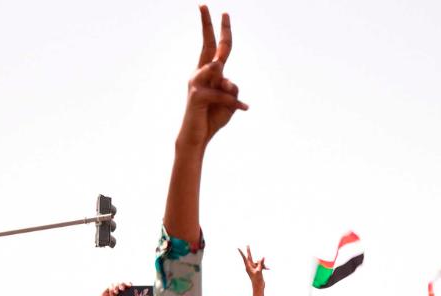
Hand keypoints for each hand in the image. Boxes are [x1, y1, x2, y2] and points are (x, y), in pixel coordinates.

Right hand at [177, 6, 247, 149]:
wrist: (196, 138)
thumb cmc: (213, 118)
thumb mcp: (230, 102)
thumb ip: (231, 88)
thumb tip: (225, 77)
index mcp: (208, 73)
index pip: (216, 48)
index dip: (221, 30)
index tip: (224, 12)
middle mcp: (200, 73)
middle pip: (207, 46)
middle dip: (207, 25)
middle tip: (204, 4)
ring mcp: (196, 83)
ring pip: (218, 69)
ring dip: (229, 88)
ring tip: (231, 103)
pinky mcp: (197, 95)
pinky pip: (223, 93)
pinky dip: (234, 102)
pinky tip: (244, 109)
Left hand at [238, 246, 267, 295]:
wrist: (259, 287)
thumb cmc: (257, 280)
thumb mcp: (259, 271)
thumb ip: (260, 263)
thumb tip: (262, 257)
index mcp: (248, 267)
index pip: (245, 258)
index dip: (242, 253)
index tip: (238, 248)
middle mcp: (250, 267)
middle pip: (250, 257)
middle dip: (249, 251)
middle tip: (247, 245)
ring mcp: (254, 268)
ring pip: (259, 262)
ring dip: (263, 264)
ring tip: (267, 268)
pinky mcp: (257, 270)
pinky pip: (261, 265)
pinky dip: (265, 267)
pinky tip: (268, 269)